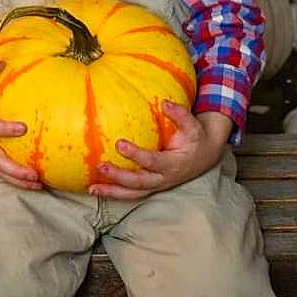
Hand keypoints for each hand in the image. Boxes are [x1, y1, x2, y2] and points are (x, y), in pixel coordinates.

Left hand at [88, 102, 229, 199]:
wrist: (204, 156)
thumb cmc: (195, 138)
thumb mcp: (192, 126)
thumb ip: (179, 114)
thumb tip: (164, 102)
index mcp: (173, 164)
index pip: (152, 161)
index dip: (136, 155)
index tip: (119, 143)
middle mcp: (164, 178)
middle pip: (139, 182)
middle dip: (119, 177)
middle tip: (101, 166)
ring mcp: (157, 185)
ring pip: (133, 193)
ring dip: (113, 192)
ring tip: (93, 188)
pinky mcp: (151, 187)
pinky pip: (131, 193)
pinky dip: (114, 193)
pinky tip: (96, 189)